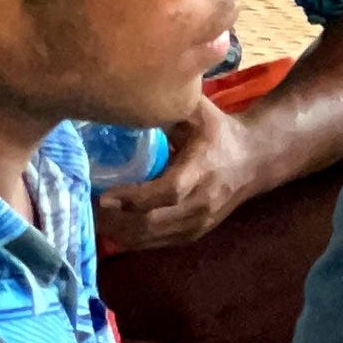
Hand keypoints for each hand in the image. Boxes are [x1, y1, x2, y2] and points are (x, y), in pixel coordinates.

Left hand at [96, 98, 270, 249]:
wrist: (255, 160)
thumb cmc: (219, 132)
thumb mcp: (197, 112)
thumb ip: (166, 107)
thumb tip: (124, 98)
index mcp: (203, 168)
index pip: (169, 191)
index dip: (135, 198)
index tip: (104, 194)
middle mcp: (202, 201)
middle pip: (154, 222)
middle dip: (116, 218)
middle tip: (87, 204)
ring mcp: (200, 221)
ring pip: (152, 237)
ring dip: (120, 231)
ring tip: (95, 216)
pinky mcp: (195, 233)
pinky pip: (158, 243)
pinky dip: (132, 239)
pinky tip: (114, 227)